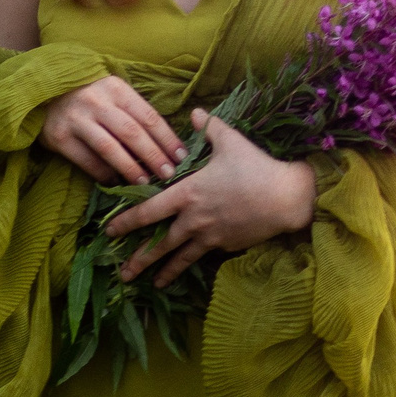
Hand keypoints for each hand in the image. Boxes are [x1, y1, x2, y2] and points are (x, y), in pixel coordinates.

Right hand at [40, 76, 185, 184]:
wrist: (43, 91)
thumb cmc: (89, 96)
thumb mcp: (112, 94)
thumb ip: (134, 113)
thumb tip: (165, 146)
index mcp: (116, 88)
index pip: (148, 116)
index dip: (167, 138)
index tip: (182, 157)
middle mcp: (96, 101)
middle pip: (132, 133)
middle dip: (154, 156)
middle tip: (169, 175)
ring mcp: (76, 119)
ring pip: (110, 148)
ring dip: (130, 168)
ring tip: (145, 183)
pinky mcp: (59, 137)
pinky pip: (87, 160)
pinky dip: (103, 174)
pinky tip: (115, 183)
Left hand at [104, 108, 317, 287]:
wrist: (286, 198)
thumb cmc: (256, 167)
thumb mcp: (230, 141)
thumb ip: (209, 128)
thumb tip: (195, 112)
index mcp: (188, 193)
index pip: (149, 210)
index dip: (127, 221)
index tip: (109, 231)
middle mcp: (194, 219)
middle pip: (160, 243)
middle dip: (139, 259)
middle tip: (121, 273)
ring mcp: (210, 236)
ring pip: (180, 257)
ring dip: (162, 271)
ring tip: (148, 284)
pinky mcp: (226, 245)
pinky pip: (202, 256)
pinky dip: (190, 265)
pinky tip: (183, 272)